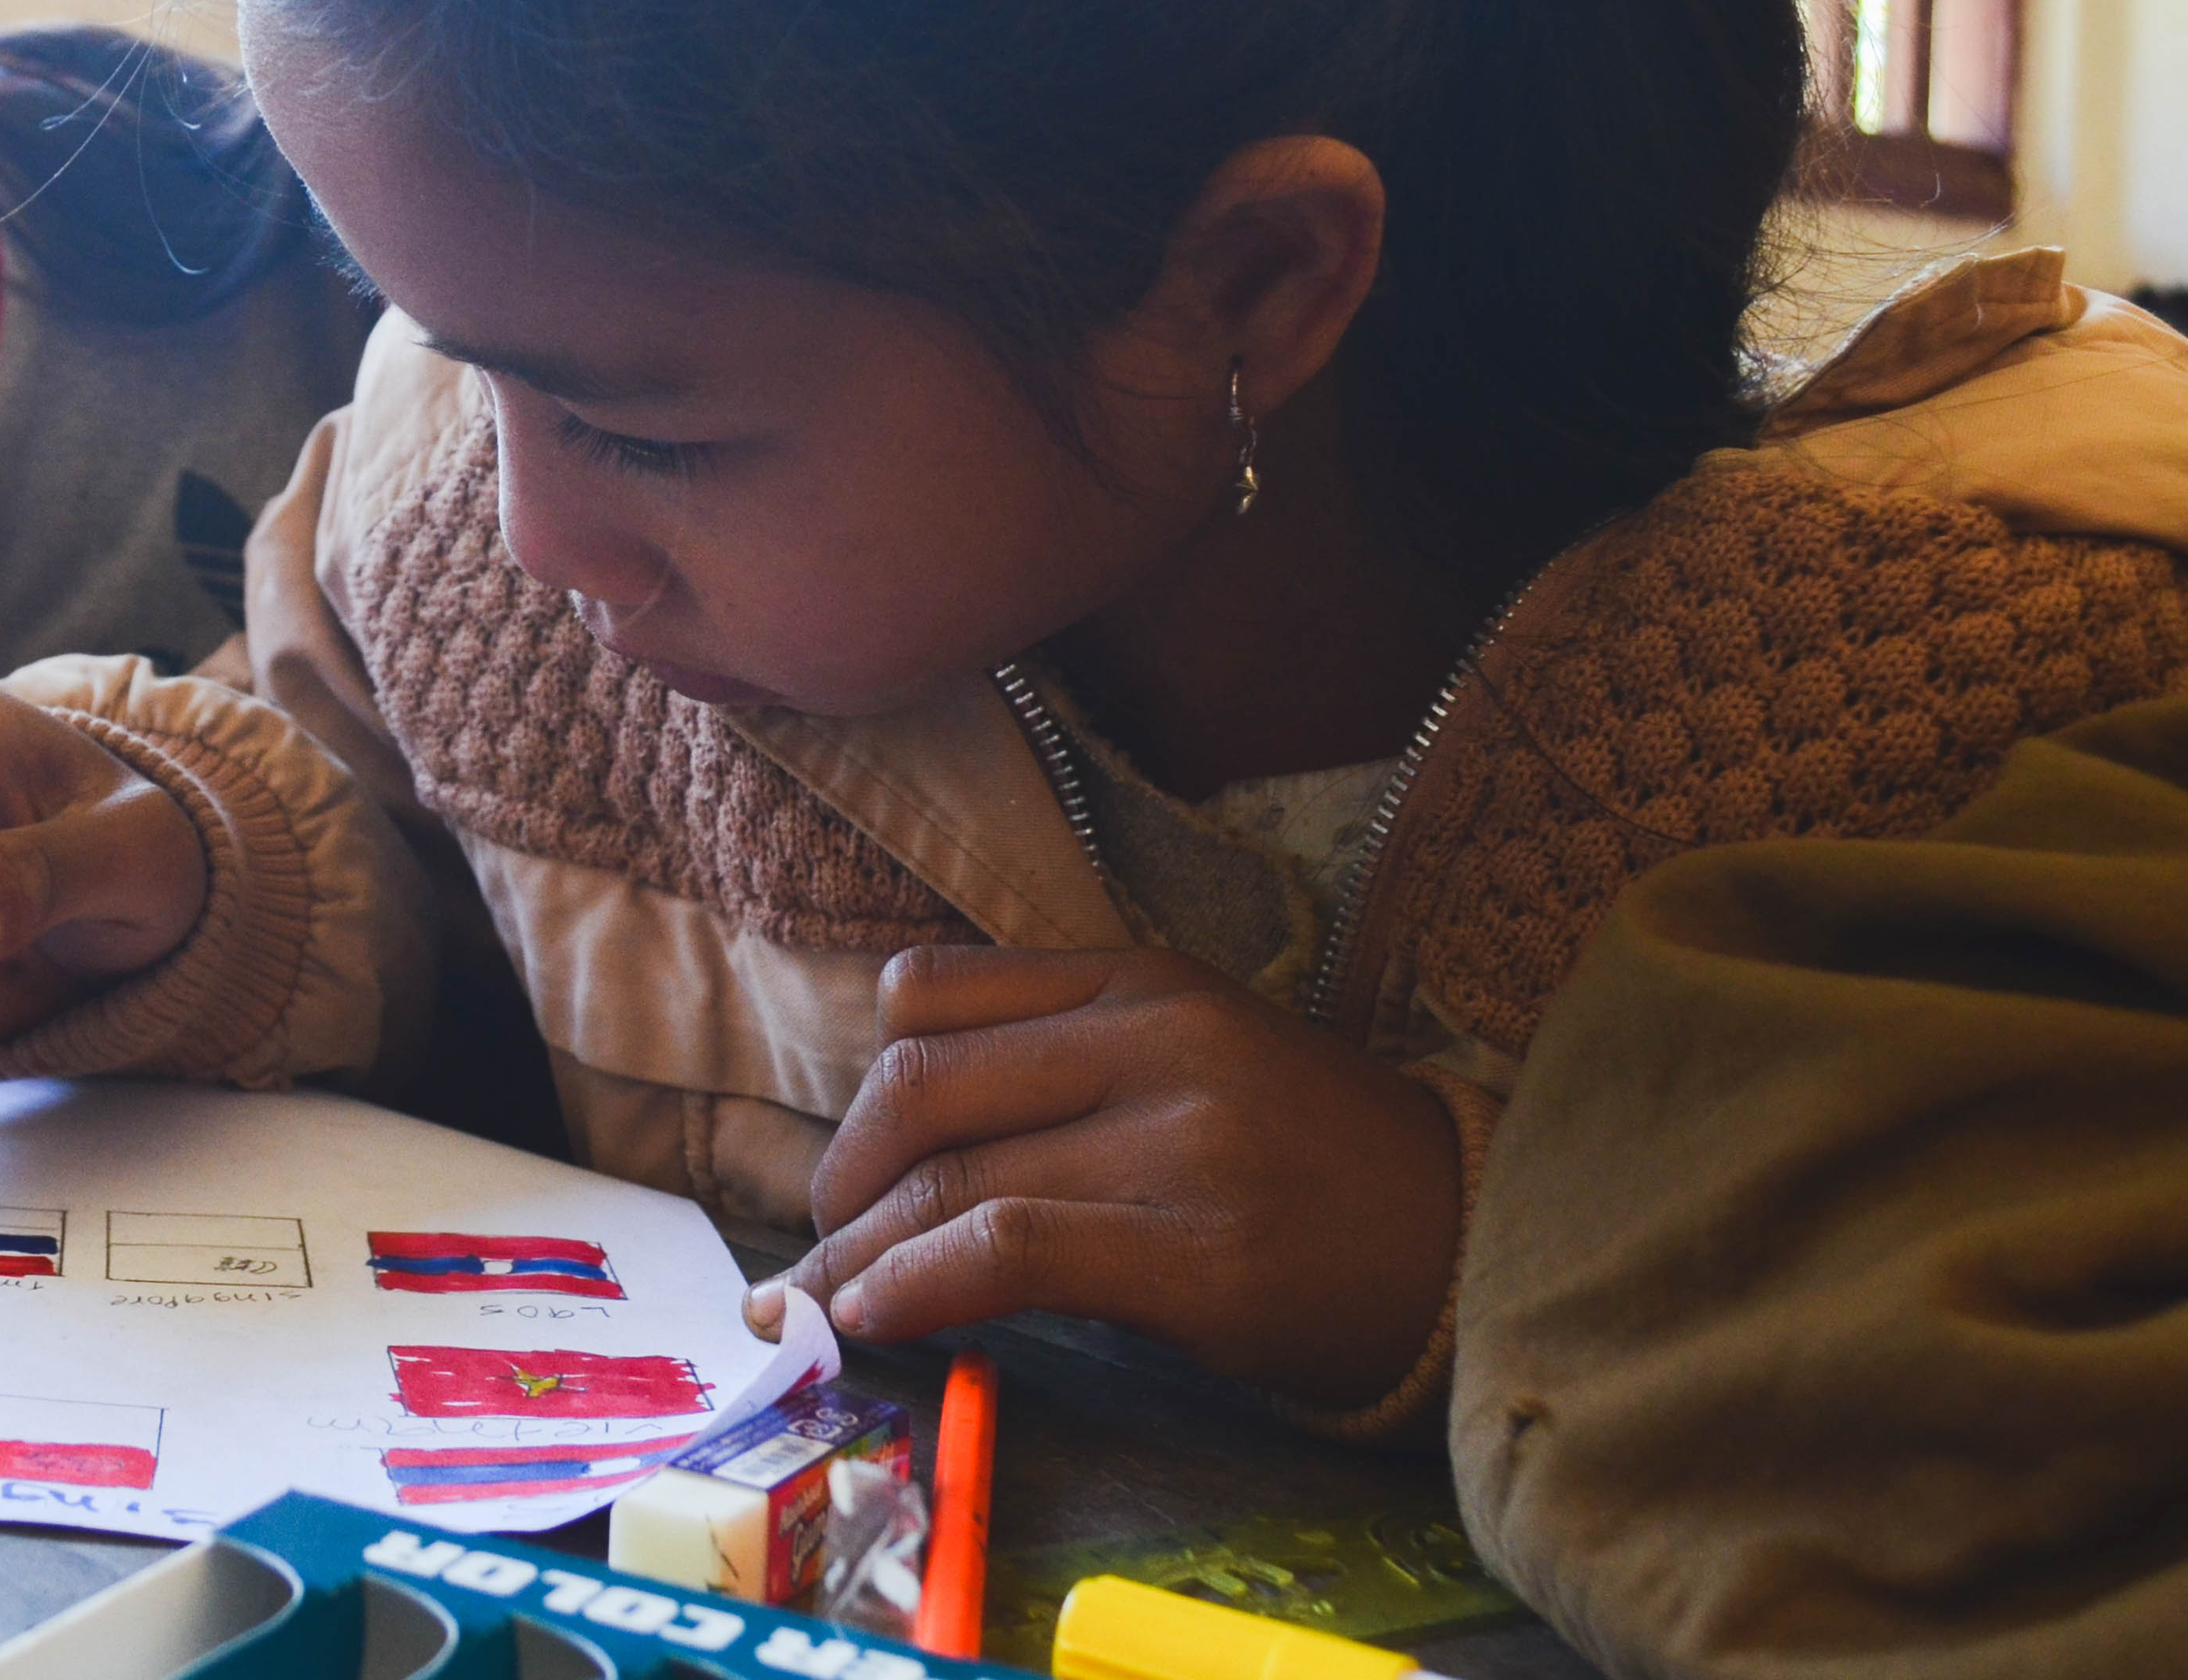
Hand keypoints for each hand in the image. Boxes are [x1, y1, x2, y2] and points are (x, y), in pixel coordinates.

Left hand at [751, 947, 1461, 1407]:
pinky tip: (882, 1318)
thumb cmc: (1320, 1168)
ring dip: (859, 1253)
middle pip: (919, 1083)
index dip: (860, 1082)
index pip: (932, 988)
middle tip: (823, 1244)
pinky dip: (918, 1285)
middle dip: (842, 1175)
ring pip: (953, 1173)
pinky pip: (1009, 1248)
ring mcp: (1179, 1140)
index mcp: (1142, 981)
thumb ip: (1067, 1066)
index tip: (848, 1160)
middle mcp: (1154, 1039)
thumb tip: (907, 1145)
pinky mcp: (1197, 1251)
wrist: (1476, 1246)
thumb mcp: (1195, 1062)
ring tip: (824, 1303)